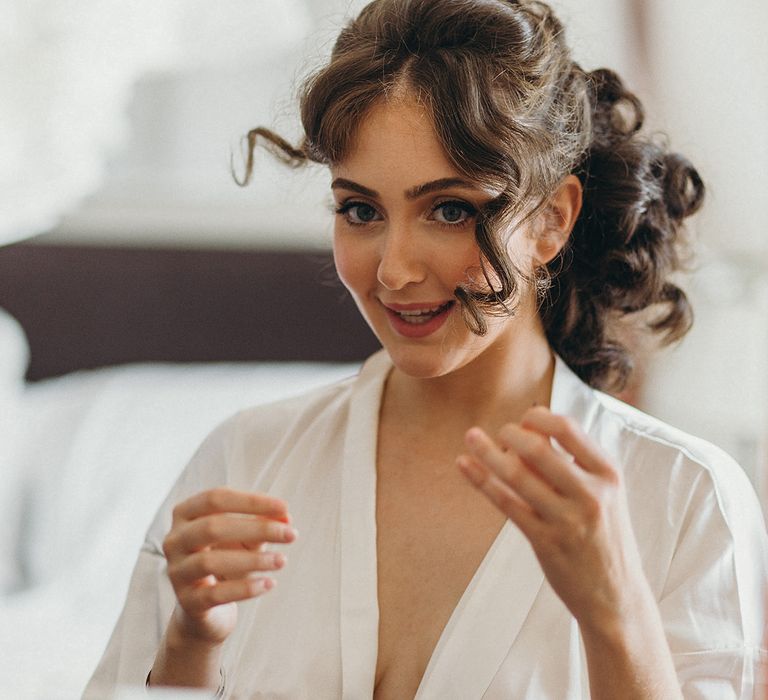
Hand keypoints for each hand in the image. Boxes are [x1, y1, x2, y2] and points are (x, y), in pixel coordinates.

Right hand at [162, 487, 297, 646]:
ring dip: (253, 559)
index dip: (251, 501)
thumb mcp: (245, 538)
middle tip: (291, 535)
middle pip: (213, 526)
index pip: (216, 498)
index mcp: (185, 514)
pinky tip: (269, 583)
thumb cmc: (227, 560)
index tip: (284, 508)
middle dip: (257, 528)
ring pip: (210, 561)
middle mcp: (174, 540)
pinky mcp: (186, 602)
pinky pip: (215, 594)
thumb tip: (286, 518)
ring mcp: (176, 572)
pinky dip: (245, 589)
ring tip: (282, 560)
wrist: (207, 608)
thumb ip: (263, 524)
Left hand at [457, 406, 647, 632]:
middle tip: (500, 433)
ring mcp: (566, 520)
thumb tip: (531, 424)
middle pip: (537, 449)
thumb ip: (575, 461)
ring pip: (516, 475)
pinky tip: (463, 464)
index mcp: (607, 473)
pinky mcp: (544, 541)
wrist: (615, 594)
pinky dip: (481, 480)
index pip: (568, 428)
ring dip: (487, 452)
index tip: (526, 417)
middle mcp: (589, 494)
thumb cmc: (604, 533)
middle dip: (510, 433)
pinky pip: (506, 503)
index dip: (539, 417)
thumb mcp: (605, 492)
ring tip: (471, 436)